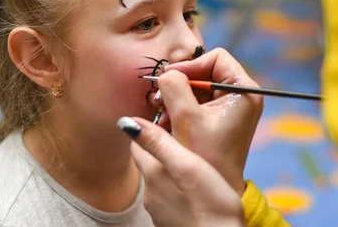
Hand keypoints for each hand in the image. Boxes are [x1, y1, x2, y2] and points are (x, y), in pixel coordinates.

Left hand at [122, 117, 244, 226]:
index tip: (170, 121)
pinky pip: (169, 199)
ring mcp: (159, 211)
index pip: (138, 144)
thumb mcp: (187, 165)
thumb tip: (125, 121)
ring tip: (193, 162)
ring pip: (160, 181)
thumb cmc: (211, 204)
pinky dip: (177, 189)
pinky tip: (194, 188)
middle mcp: (150, 193)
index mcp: (153, 174)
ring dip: (170, 170)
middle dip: (161, 149)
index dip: (150, 129)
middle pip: (149, 162)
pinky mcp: (170, 222)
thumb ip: (157, 143)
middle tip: (185, 138)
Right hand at [156, 48, 263, 194]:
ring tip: (162, 112)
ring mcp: (230, 108)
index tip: (169, 78)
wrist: (215, 190)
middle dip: (180, 84)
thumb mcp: (186, 117)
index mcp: (244, 90)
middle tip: (160, 97)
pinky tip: (168, 122)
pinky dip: (180, 109)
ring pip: (197, 88)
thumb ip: (174, 86)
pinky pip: (197, 103)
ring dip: (176, 98)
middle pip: (205, 71)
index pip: (216, 58)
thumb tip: (166, 72)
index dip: (190, 65)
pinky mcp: (219, 119)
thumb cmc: (206, 156)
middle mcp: (241, 96)